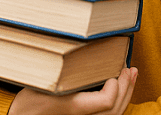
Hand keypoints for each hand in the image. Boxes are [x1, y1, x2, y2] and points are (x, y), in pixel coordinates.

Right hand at [9, 67, 137, 114]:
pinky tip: (120, 87)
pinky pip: (107, 114)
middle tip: (130, 68)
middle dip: (126, 87)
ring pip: (114, 114)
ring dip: (125, 93)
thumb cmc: (29, 98)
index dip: (116, 86)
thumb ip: (69, 70)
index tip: (115, 69)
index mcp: (73, 108)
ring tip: (131, 75)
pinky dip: (118, 101)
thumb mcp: (45, 79)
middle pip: (114, 109)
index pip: (107, 102)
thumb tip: (94, 52)